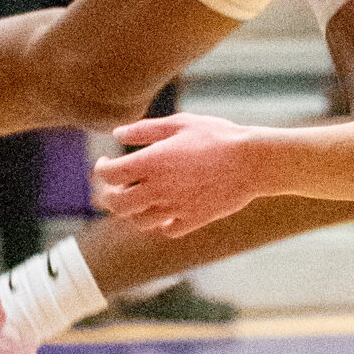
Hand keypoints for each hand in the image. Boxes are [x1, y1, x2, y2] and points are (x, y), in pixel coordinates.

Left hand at [93, 112, 259, 235]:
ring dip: (134, 211)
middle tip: (114, 188)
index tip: (105, 163)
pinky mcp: (194, 219)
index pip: (109, 174)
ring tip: (139, 198)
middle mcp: (159, 188)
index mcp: (152, 162)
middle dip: (109, 196)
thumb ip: (145, 130)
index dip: (101, 169)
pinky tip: (166, 211)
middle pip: (117, 204)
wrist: (253, 161)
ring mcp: (176, 207)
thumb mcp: (180, 123)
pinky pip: (168, 230)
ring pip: (140, 221)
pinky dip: (162, 223)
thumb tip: (117, 134)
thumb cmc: (217, 136)